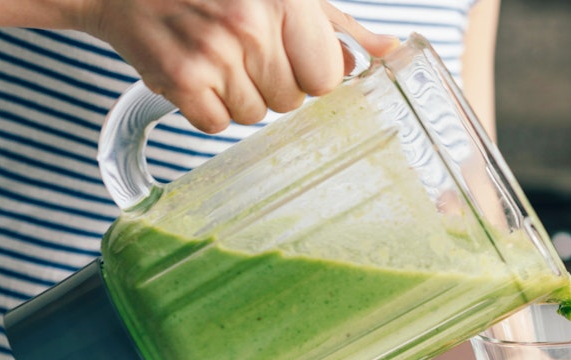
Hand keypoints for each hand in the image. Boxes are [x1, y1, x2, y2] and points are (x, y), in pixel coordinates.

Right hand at [79, 0, 398, 132]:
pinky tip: (195, 73)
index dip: (309, 73)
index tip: (287, 56)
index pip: (327, 77)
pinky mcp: (178, 79)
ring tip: (215, 58)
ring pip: (255, 115)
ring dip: (237, 96)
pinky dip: (205, 108)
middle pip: (291, 100)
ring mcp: (213, 53)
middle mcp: (250, 24)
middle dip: (272, 84)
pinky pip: (216, 125)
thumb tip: (391, 51)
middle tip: (242, 52)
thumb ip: (338, 27)